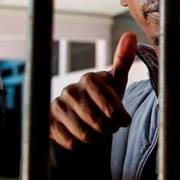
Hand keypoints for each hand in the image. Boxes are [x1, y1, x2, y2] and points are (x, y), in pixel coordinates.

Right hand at [49, 32, 137, 148]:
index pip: (113, 110)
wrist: (79, 114)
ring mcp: (57, 107)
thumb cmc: (103, 97)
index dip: (121, 120)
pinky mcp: (48, 123)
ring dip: (96, 139)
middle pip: (99, 123)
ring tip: (98, 133)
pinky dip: (80, 145)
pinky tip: (82, 136)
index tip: (123, 121)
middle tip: (110, 128)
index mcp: (89, 79)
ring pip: (85, 135)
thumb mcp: (116, 81)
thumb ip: (124, 60)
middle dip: (109, 130)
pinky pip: (70, 142)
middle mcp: (70, 90)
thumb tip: (131, 34)